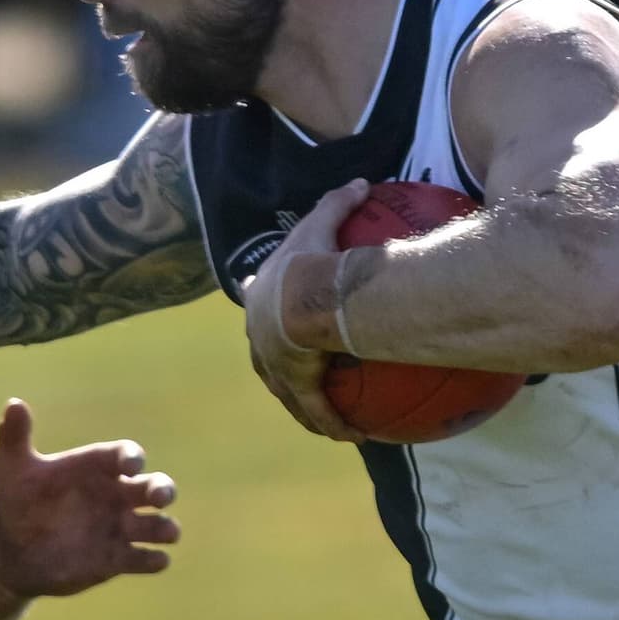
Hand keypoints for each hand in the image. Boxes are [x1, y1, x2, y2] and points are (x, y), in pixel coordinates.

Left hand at [0, 398, 179, 598]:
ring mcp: (120, 528)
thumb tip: (14, 404)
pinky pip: (145, 559)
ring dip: (165, 528)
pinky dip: (154, 560)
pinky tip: (156, 560)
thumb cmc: (14, 503)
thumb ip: (15, 438)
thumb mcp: (11, 469)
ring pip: (157, 524)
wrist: (10, 551)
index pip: (124, 455)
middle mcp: (116, 495)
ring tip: (166, 533)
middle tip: (161, 497)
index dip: (131, 457)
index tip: (130, 464)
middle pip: (153, 487)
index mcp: (96, 468)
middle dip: (163, 489)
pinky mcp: (118, 560)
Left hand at [242, 177, 372, 440]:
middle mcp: (260, 335)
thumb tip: (362, 182)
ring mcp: (275, 366)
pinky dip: (330, 424)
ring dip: (302, 404)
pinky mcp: (295, 386)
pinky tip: (348, 438)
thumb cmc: (308, 258)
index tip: (258, 296)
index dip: (259, 297)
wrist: (303, 297)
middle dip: (275, 360)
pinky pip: (316, 410)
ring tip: (319, 416)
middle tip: (290, 364)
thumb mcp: (321, 223)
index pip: (256, 296)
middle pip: (265, 350)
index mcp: (261, 298)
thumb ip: (339, 202)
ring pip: (286, 391)